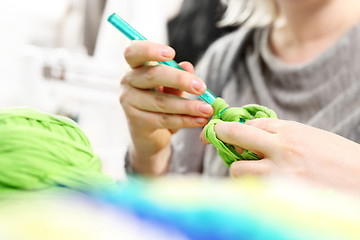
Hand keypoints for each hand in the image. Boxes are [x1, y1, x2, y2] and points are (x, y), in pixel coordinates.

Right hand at [121, 41, 213, 174]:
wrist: (150, 135)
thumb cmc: (161, 103)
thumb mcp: (172, 87)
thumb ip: (178, 77)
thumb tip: (188, 66)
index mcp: (136, 67)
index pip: (134, 52)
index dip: (150, 50)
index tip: (172, 53)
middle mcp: (128, 82)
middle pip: (152, 75)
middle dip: (180, 80)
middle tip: (201, 87)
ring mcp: (129, 102)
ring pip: (161, 102)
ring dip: (188, 106)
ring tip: (207, 109)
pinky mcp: (136, 122)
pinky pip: (164, 120)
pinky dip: (185, 120)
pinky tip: (200, 120)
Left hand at [200, 118, 359, 190]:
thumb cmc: (339, 159)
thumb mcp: (311, 137)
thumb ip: (282, 135)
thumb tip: (256, 135)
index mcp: (289, 130)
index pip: (251, 123)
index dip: (237, 127)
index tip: (226, 129)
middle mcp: (280, 147)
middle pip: (235, 134)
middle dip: (219, 133)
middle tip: (211, 136)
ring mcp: (277, 171)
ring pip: (237, 167)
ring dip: (236, 168)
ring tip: (246, 171)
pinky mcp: (278, 193)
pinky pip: (250, 189)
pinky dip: (248, 186)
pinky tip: (256, 185)